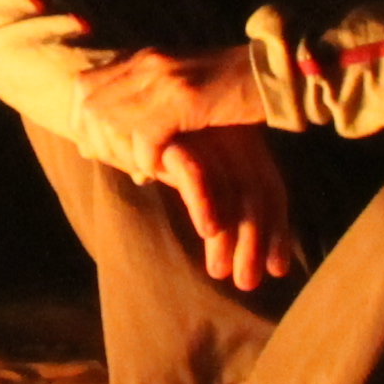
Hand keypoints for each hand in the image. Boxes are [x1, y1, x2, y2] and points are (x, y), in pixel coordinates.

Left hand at [76, 43, 261, 160]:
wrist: (278, 73)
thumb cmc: (234, 91)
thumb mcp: (182, 91)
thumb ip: (147, 106)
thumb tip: (108, 143)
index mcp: (144, 57)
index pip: (84, 86)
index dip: (82, 121)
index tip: (94, 150)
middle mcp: (147, 62)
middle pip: (90, 106)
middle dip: (97, 142)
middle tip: (120, 166)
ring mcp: (163, 78)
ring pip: (112, 123)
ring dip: (124, 154)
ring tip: (145, 170)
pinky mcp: (184, 99)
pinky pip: (146, 138)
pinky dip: (150, 160)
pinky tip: (166, 169)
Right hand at [154, 122, 308, 293]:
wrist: (106, 102)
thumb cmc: (149, 136)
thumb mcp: (188, 161)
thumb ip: (208, 189)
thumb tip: (220, 232)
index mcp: (239, 139)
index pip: (267, 186)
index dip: (276, 228)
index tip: (277, 268)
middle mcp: (227, 133)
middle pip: (253, 190)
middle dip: (255, 239)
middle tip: (247, 281)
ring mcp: (202, 129)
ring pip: (229, 186)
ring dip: (230, 234)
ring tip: (223, 270)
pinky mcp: (170, 131)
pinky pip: (194, 170)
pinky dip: (204, 200)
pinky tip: (208, 230)